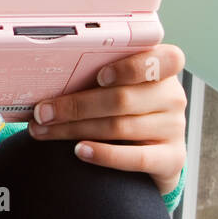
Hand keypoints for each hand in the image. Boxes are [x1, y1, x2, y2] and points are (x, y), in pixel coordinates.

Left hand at [26, 44, 186, 196]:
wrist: (152, 154)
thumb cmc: (126, 112)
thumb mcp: (119, 88)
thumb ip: (98, 81)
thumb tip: (48, 83)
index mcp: (162, 70)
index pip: (164, 59)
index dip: (131, 67)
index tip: (99, 76)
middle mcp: (172, 97)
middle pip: (122, 98)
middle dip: (76, 105)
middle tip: (43, 112)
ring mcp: (174, 128)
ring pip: (120, 127)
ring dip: (75, 129)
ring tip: (46, 131)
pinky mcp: (171, 158)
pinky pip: (135, 158)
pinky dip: (103, 154)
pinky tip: (79, 150)